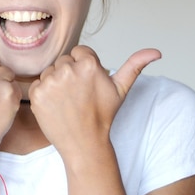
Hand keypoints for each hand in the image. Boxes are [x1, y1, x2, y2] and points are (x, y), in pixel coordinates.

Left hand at [28, 45, 160, 158]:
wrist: (84, 143)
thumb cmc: (103, 115)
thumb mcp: (121, 89)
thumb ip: (135, 65)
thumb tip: (156, 51)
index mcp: (89, 64)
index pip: (79, 52)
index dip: (83, 67)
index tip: (87, 84)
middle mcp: (68, 69)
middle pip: (64, 61)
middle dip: (69, 74)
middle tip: (78, 95)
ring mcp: (51, 81)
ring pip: (50, 72)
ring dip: (56, 83)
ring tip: (68, 101)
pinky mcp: (37, 94)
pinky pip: (37, 84)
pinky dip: (44, 94)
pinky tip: (56, 106)